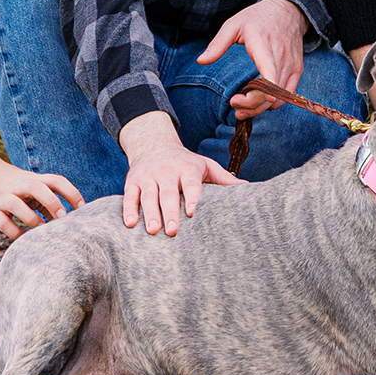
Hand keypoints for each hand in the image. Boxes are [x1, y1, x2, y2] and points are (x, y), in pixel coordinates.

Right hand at [0, 150, 83, 238]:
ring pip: (17, 205)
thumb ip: (46, 201)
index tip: (83, 208)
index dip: (71, 192)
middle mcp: (18, 186)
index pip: (56, 181)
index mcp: (32, 179)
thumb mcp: (30, 186)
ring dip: (32, 219)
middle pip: (37, 187)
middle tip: (63, 218)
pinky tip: (23, 238)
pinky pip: (3, 223)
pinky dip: (15, 232)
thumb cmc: (13, 185)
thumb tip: (67, 222)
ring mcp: (3, 198)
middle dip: (52, 202)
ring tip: (42, 230)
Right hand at [118, 110, 240, 235]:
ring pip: (148, 195)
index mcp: (187, 168)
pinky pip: (129, 196)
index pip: (190, 183)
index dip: (192, 197)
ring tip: (153, 230)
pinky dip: (128, 209)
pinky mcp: (133, 181)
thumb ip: (223, 179)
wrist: (153, 143)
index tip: (193, 213)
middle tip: (172, 231)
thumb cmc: (185, 162)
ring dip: (149, 213)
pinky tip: (131, 224)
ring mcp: (148, 176)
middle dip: (170, 211)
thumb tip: (247, 189)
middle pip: (168, 192)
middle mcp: (167, 171)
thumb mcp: (205, 165)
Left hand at [199, 0, 307, 114]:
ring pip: (279, 95)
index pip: (269, 67)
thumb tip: (201, 61)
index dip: (268, 85)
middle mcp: (281, 56)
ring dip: (261, 107)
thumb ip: (218, 44)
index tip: (260, 99)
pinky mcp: (297, 69)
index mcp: (263, 44)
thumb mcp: (233, 24)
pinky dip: (275, 103)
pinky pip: (288, 93)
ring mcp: (292, 64)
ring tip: (242, 108)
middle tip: (234, 105)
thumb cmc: (257, 18)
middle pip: (271, 89)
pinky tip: (260, 103)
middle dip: (251, 104)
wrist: (288, 10)